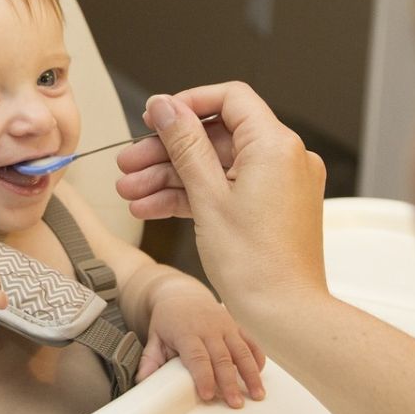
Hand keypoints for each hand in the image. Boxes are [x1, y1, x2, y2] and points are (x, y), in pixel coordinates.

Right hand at [115, 83, 327, 309]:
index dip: (187, 104)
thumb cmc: (256, 265)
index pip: (230, 99)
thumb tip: (165, 107)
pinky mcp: (271, 208)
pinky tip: (153, 208)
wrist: (284, 315)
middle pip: (216, 137)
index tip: (155, 118)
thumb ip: (184, 144)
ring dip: (171, 178)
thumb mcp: (207, 196)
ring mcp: (279, 185)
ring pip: (215, 167)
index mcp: (275, 146)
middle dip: (167, 151)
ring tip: (131, 193)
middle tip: (129, 164)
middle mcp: (285, 159)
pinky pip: (227, 189)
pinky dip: (192, 196)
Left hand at [137, 286, 265, 407]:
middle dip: (230, 382)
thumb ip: (150, 359)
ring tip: (257, 395)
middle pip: (222, 357)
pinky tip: (259, 375)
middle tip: (235, 403)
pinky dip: (257, 358)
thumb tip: (142, 382)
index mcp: (186, 331)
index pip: (197, 356)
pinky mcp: (236, 325)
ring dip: (251, 374)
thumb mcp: (154, 336)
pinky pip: (250, 342)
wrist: (181, 293)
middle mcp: (209, 328)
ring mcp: (225, 325)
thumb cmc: (167, 320)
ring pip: (241, 351)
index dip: (203, 376)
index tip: (208, 395)